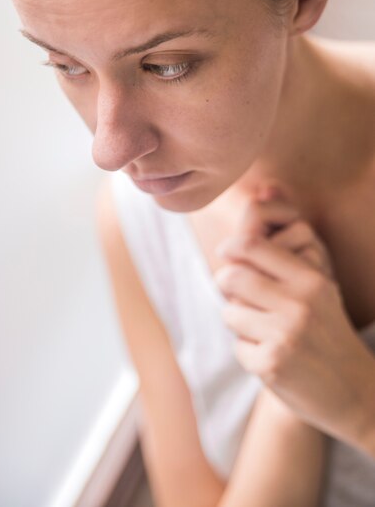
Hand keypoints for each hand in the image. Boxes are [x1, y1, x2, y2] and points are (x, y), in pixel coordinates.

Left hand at [215, 189, 374, 444]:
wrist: (357, 392)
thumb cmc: (329, 332)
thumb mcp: (320, 287)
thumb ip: (287, 251)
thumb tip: (261, 192)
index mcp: (311, 279)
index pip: (251, 246)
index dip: (231, 248)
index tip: (228, 255)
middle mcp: (299, 304)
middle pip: (231, 277)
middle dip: (227, 286)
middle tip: (238, 295)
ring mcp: (285, 336)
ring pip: (230, 313)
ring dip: (240, 322)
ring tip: (264, 330)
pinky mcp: (272, 365)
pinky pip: (238, 347)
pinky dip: (250, 352)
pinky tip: (274, 358)